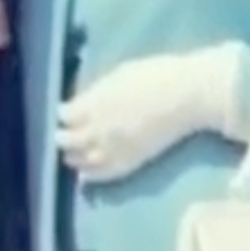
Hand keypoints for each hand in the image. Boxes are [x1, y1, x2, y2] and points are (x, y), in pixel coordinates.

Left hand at [56, 44, 241, 182]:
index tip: (63, 112)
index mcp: (95, 103)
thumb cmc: (155, 75)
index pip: (64, 116)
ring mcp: (114, 148)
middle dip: (62, 136)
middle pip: (67, 140)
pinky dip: (89, 174)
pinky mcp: (131, 162)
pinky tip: (83, 173)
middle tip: (61, 134)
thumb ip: (95, 94)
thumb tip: (78, 105)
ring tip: (70, 153)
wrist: (189, 95)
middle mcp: (99, 129)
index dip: (62, 114)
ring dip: (72, 155)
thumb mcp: (117, 75)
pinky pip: (102, 174)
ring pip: (80, 159)